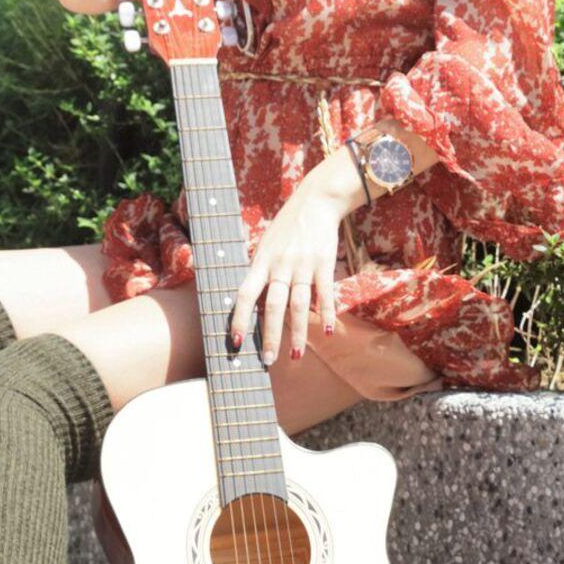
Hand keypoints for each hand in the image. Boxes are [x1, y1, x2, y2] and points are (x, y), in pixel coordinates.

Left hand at [228, 185, 349, 365]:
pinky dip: (326, 313)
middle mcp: (280, 266)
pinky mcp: (323, 264)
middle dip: (269, 336)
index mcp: (261, 262)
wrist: (315, 202)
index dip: (239, 319)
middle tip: (267, 361)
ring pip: (299, 305)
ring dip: (298, 333)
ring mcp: (303, 265)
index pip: (244, 294)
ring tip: (296, 355)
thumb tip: (249, 302)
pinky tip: (327, 331)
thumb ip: (259, 272)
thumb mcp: (265, 245)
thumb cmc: (286, 227)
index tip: (236, 342)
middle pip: (272, 306)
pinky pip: (324, 294)